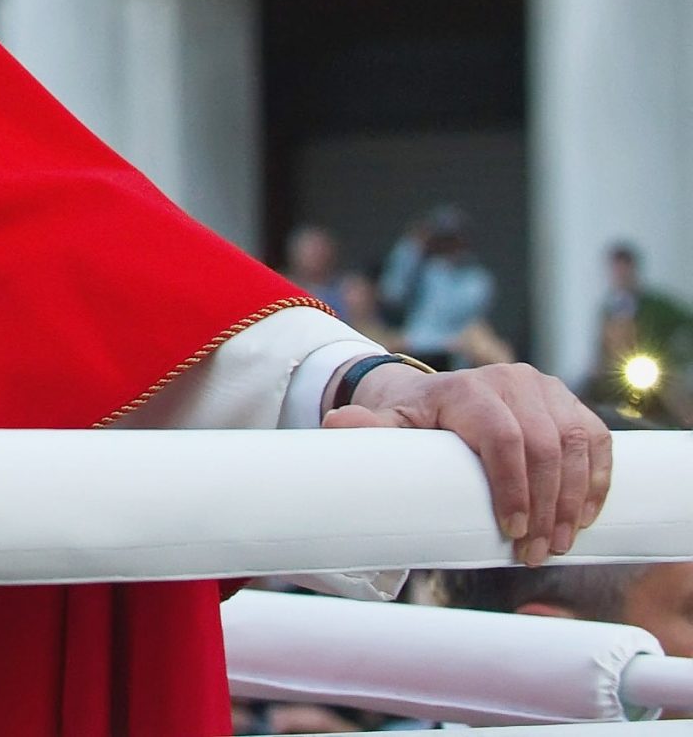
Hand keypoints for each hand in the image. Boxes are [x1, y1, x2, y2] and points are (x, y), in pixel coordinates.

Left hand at [325, 361, 610, 565]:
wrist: (436, 397)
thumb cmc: (414, 419)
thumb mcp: (391, 422)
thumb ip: (369, 427)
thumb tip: (336, 424)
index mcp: (469, 389)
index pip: (502, 437)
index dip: (513, 487)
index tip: (513, 532)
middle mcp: (512, 382)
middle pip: (545, 447)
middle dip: (547, 506)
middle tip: (536, 552)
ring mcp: (546, 390)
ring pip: (576, 445)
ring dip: (575, 500)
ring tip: (560, 543)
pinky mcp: (570, 404)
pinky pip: (596, 441)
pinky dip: (597, 480)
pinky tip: (587, 516)